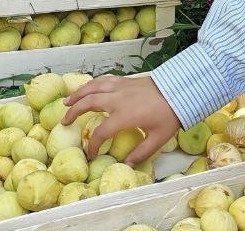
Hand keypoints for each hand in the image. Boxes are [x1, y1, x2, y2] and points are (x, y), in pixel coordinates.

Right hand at [61, 75, 180, 164]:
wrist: (181, 90)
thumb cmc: (170, 114)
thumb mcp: (158, 139)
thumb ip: (141, 153)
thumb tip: (126, 164)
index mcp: (124, 116)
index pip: (100, 132)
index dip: (92, 145)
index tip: (90, 153)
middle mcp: (117, 100)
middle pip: (88, 103)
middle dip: (74, 113)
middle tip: (64, 121)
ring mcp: (120, 87)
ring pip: (92, 87)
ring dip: (78, 94)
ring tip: (67, 101)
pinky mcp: (125, 80)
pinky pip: (103, 80)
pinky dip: (92, 84)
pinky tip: (88, 88)